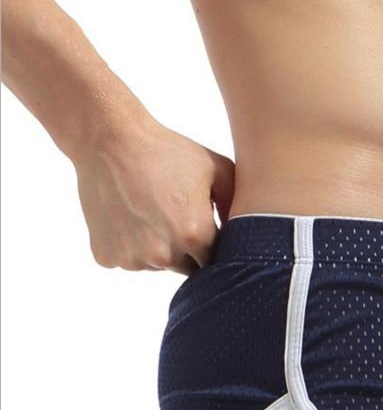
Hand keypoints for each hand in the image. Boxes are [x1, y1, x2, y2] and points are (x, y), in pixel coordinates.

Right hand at [73, 117, 234, 275]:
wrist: (110, 140)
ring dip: (159, 249)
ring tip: (151, 212)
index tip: (207, 228)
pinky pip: (128, 260)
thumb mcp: (217, 169)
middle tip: (177, 217)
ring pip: (157, 265)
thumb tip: (248, 233)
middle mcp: (164, 254)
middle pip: (188, 268)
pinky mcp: (107, 257)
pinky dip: (130, 246)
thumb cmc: (168, 151)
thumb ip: (238, 205)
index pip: (217, 260)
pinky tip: (130, 216)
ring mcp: (133, 258)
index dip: (214, 245)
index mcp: (196, 237)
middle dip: (189, 251)